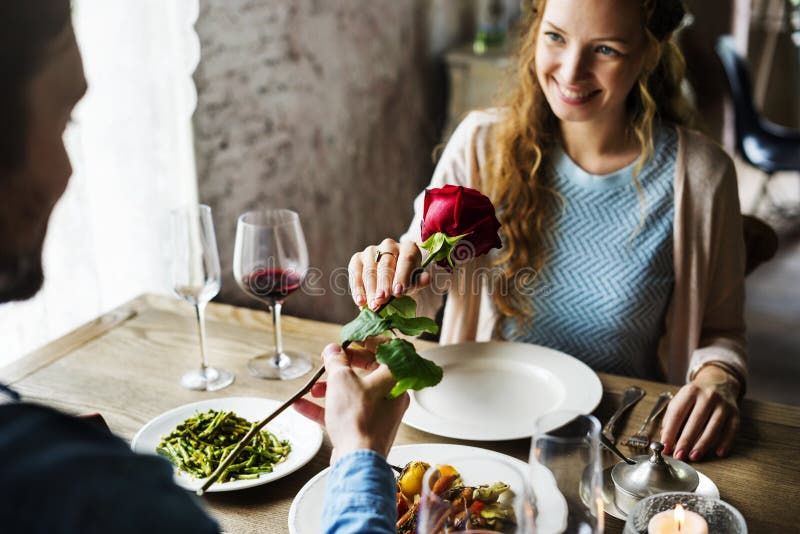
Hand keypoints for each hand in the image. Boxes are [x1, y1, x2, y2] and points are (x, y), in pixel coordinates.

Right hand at [293, 343, 409, 462]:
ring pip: (355, 392)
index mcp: (394, 377)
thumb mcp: (341, 380)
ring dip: (331, 387)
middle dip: (342, 366)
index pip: (386, 349)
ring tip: (313, 388)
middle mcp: (392, 394)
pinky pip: (348, 411)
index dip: (365, 340)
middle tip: (328, 362)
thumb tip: (333, 350)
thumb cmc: (357, 418)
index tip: (348, 339)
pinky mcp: (367, 428)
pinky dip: (327, 407)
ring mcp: (381, 413)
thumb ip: (336, 361)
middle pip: (368, 371)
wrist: (358, 460)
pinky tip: (302, 405)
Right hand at [348, 238, 429, 310]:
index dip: (402, 276)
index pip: (406, 260)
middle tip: (382, 300)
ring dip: (371, 290)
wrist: (390, 281)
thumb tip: (427, 278)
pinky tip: (360, 302)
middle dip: (384, 285)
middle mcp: (389, 245)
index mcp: (408, 248)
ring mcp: (371, 251)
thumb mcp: (414, 282)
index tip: (398, 292)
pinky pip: (356, 274)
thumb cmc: (405, 281)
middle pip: (386, 266)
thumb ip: (419, 281)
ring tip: (373, 305)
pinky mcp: (357, 259)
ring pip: (370, 271)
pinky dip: (358, 289)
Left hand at [660, 365, 740, 461]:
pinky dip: (726, 442)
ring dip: (703, 444)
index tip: (665, 446)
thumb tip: (665, 438)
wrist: (718, 381)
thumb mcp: (680, 399)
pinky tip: (718, 453)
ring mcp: (723, 405)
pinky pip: (731, 430)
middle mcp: (708, 396)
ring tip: (694, 456)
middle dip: (686, 441)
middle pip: (695, 421)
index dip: (670, 431)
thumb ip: (671, 417)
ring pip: (713, 427)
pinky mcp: (735, 413)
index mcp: (690, 391)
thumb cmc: (695, 395)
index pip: (678, 413)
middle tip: (679, 455)